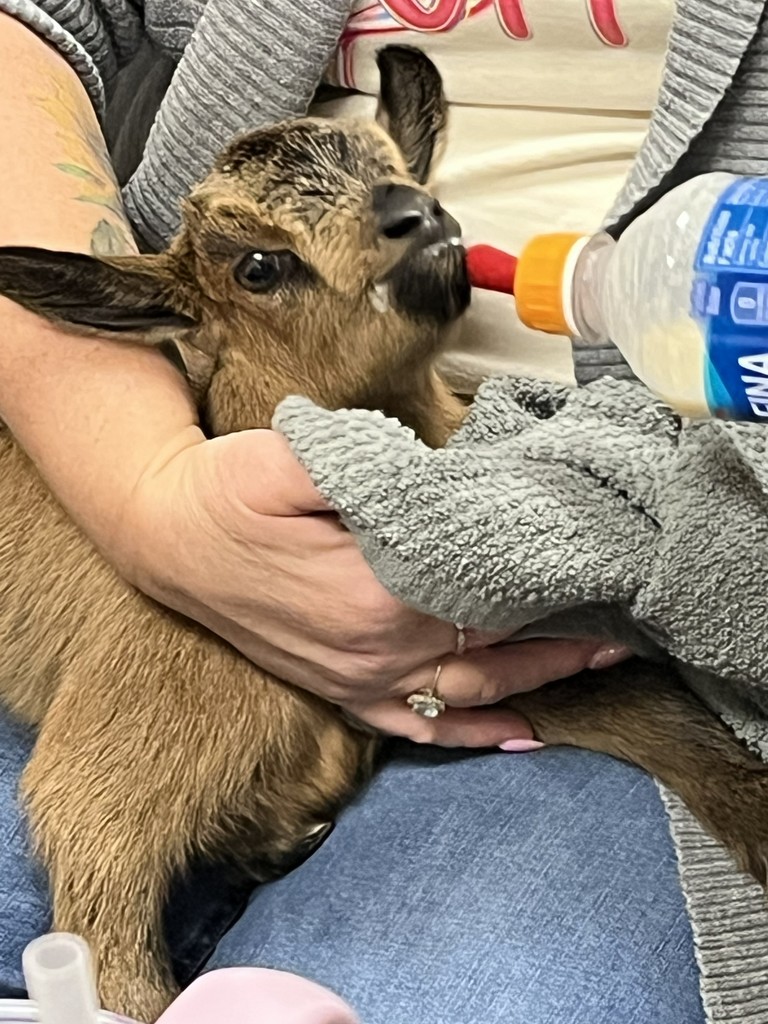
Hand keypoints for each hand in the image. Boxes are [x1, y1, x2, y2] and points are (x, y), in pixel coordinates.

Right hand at [123, 428, 627, 747]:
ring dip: (541, 679)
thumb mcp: (293, 457)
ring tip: (600, 659)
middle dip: (566, 631)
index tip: (598, 560)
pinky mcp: (340, 689)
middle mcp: (375, 650)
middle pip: (495, 644)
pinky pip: (416, 725)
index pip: (489, 591)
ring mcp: (358, 679)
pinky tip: (519, 731)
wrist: (168, 536)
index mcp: (375, 591)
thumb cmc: (229, 492)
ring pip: (470, 689)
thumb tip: (445, 482)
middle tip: (625, 610)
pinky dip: (473, 732)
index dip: (550, 579)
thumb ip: (371, 471)